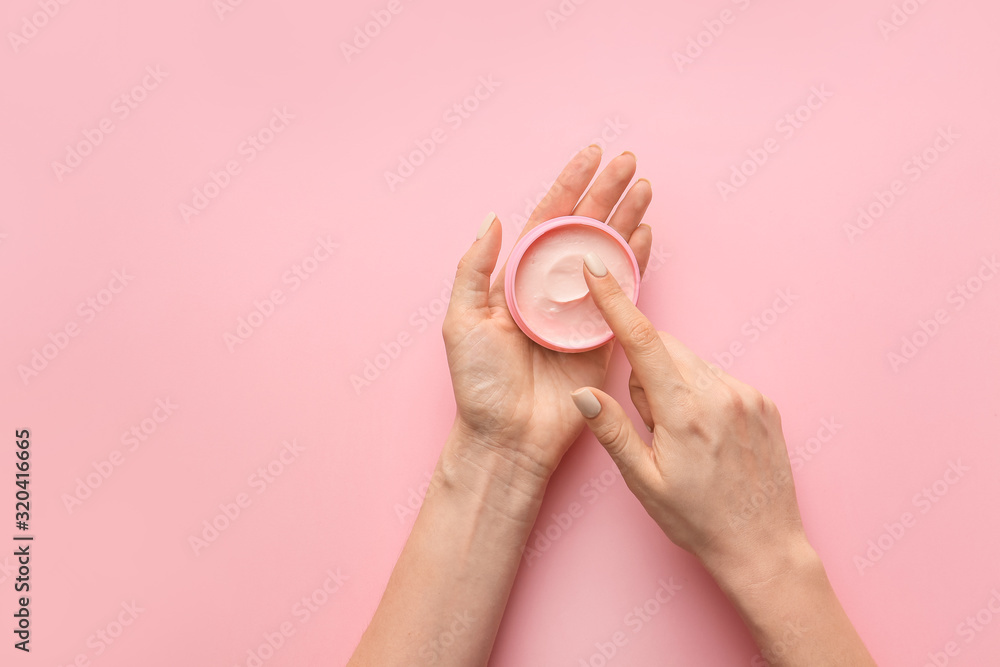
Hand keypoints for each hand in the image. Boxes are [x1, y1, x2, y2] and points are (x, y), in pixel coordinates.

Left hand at [443, 146, 652, 482]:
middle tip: (630, 162)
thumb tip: (493, 218)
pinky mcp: (603, 336)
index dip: (569, 185)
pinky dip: (637, 261)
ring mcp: (579, 310)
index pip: (548, 220)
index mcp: (517, 280)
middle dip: (607, 193)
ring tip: (646, 187)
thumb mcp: (461, 321)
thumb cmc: (478, 384)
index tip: (591, 155)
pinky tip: (647, 233)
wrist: (508, 437)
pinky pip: (624, 291)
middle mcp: (550, 289)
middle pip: (584, 229)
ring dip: (627, 218)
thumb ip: (473, 268)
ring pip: (608, 252)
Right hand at [569, 256, 809, 586]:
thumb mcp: (645, 483)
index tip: (598, 269)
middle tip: (654, 427)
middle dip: (648, 375)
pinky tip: (708, 436)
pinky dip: (702, 394)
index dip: (616, 302)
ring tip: (685, 439)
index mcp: (685, 413)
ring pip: (692, 365)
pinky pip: (718, 379)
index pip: (642, 342)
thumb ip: (612, 431)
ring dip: (676, 385)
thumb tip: (582, 392)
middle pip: (666, 351)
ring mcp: (747, 395)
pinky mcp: (764, 402)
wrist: (764, 546)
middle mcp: (721, 394)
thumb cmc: (699, 521)